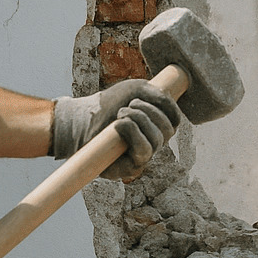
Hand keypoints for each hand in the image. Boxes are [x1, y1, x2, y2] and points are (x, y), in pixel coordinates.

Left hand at [49, 79, 181, 179]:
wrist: (82, 118)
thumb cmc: (108, 105)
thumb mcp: (135, 89)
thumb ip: (157, 93)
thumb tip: (170, 100)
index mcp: (156, 125)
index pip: (175, 120)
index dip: (167, 107)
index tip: (145, 96)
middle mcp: (152, 142)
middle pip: (168, 130)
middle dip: (149, 111)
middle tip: (128, 105)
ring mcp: (141, 156)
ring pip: (157, 140)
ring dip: (139, 119)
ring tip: (120, 113)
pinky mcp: (129, 167)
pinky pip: (143, 151)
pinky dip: (133, 133)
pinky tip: (119, 124)